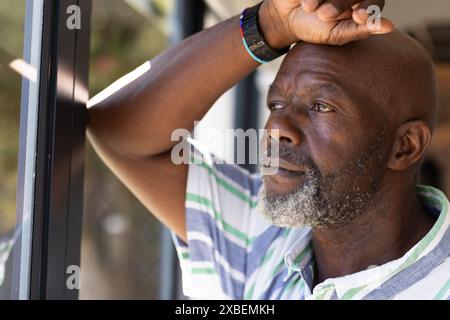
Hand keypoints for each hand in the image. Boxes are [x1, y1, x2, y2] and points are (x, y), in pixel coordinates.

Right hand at [259, 0, 394, 47]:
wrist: (286, 18)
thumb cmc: (314, 28)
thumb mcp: (335, 34)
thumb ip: (360, 30)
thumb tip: (389, 27)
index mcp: (363, 1)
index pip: (375, 0)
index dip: (369, 6)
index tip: (358, 16)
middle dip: (341, 2)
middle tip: (324, 15)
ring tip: (311, 9)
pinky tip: (307, 3)